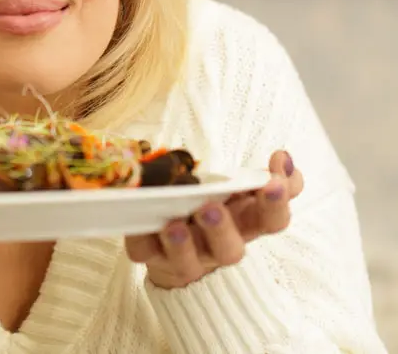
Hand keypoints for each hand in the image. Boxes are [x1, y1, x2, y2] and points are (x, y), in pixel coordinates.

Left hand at [125, 150, 302, 288]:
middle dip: (221, 230)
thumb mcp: (244, 189)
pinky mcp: (152, 256)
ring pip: (188, 260)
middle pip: (230, 250)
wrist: (177, 241)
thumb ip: (270, 176)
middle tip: (211, 208)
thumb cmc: (217, 204)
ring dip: (182, 244)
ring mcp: (186, 256)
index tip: (272, 182)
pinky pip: (143, 252)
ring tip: (174, 225)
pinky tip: (137, 224)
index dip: (275, 204)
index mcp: (246, 225)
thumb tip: (284, 160)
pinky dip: (139, 238)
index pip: (273, 222)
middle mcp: (219, 246)